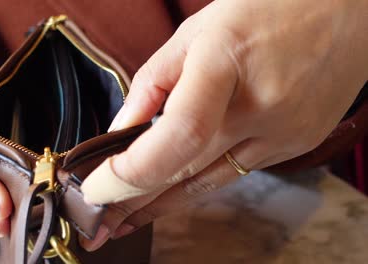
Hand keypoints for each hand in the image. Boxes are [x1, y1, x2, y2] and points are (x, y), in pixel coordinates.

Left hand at [79, 0, 367, 249]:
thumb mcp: (195, 32)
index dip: (132, 171)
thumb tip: (121, 133)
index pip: (178, 134)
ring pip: (209, 184)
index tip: (96, 189)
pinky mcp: (295, 145)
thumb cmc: (267, 8)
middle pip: (186, 171)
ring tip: (126, 221)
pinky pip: (234, 173)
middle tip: (98, 225)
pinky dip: (197, 185)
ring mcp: (284, 132)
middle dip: (133, 203)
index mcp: (227, 61)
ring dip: (162, 205)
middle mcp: (261, 106)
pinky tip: (173, 195)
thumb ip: (152, 84)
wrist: (346, 12)